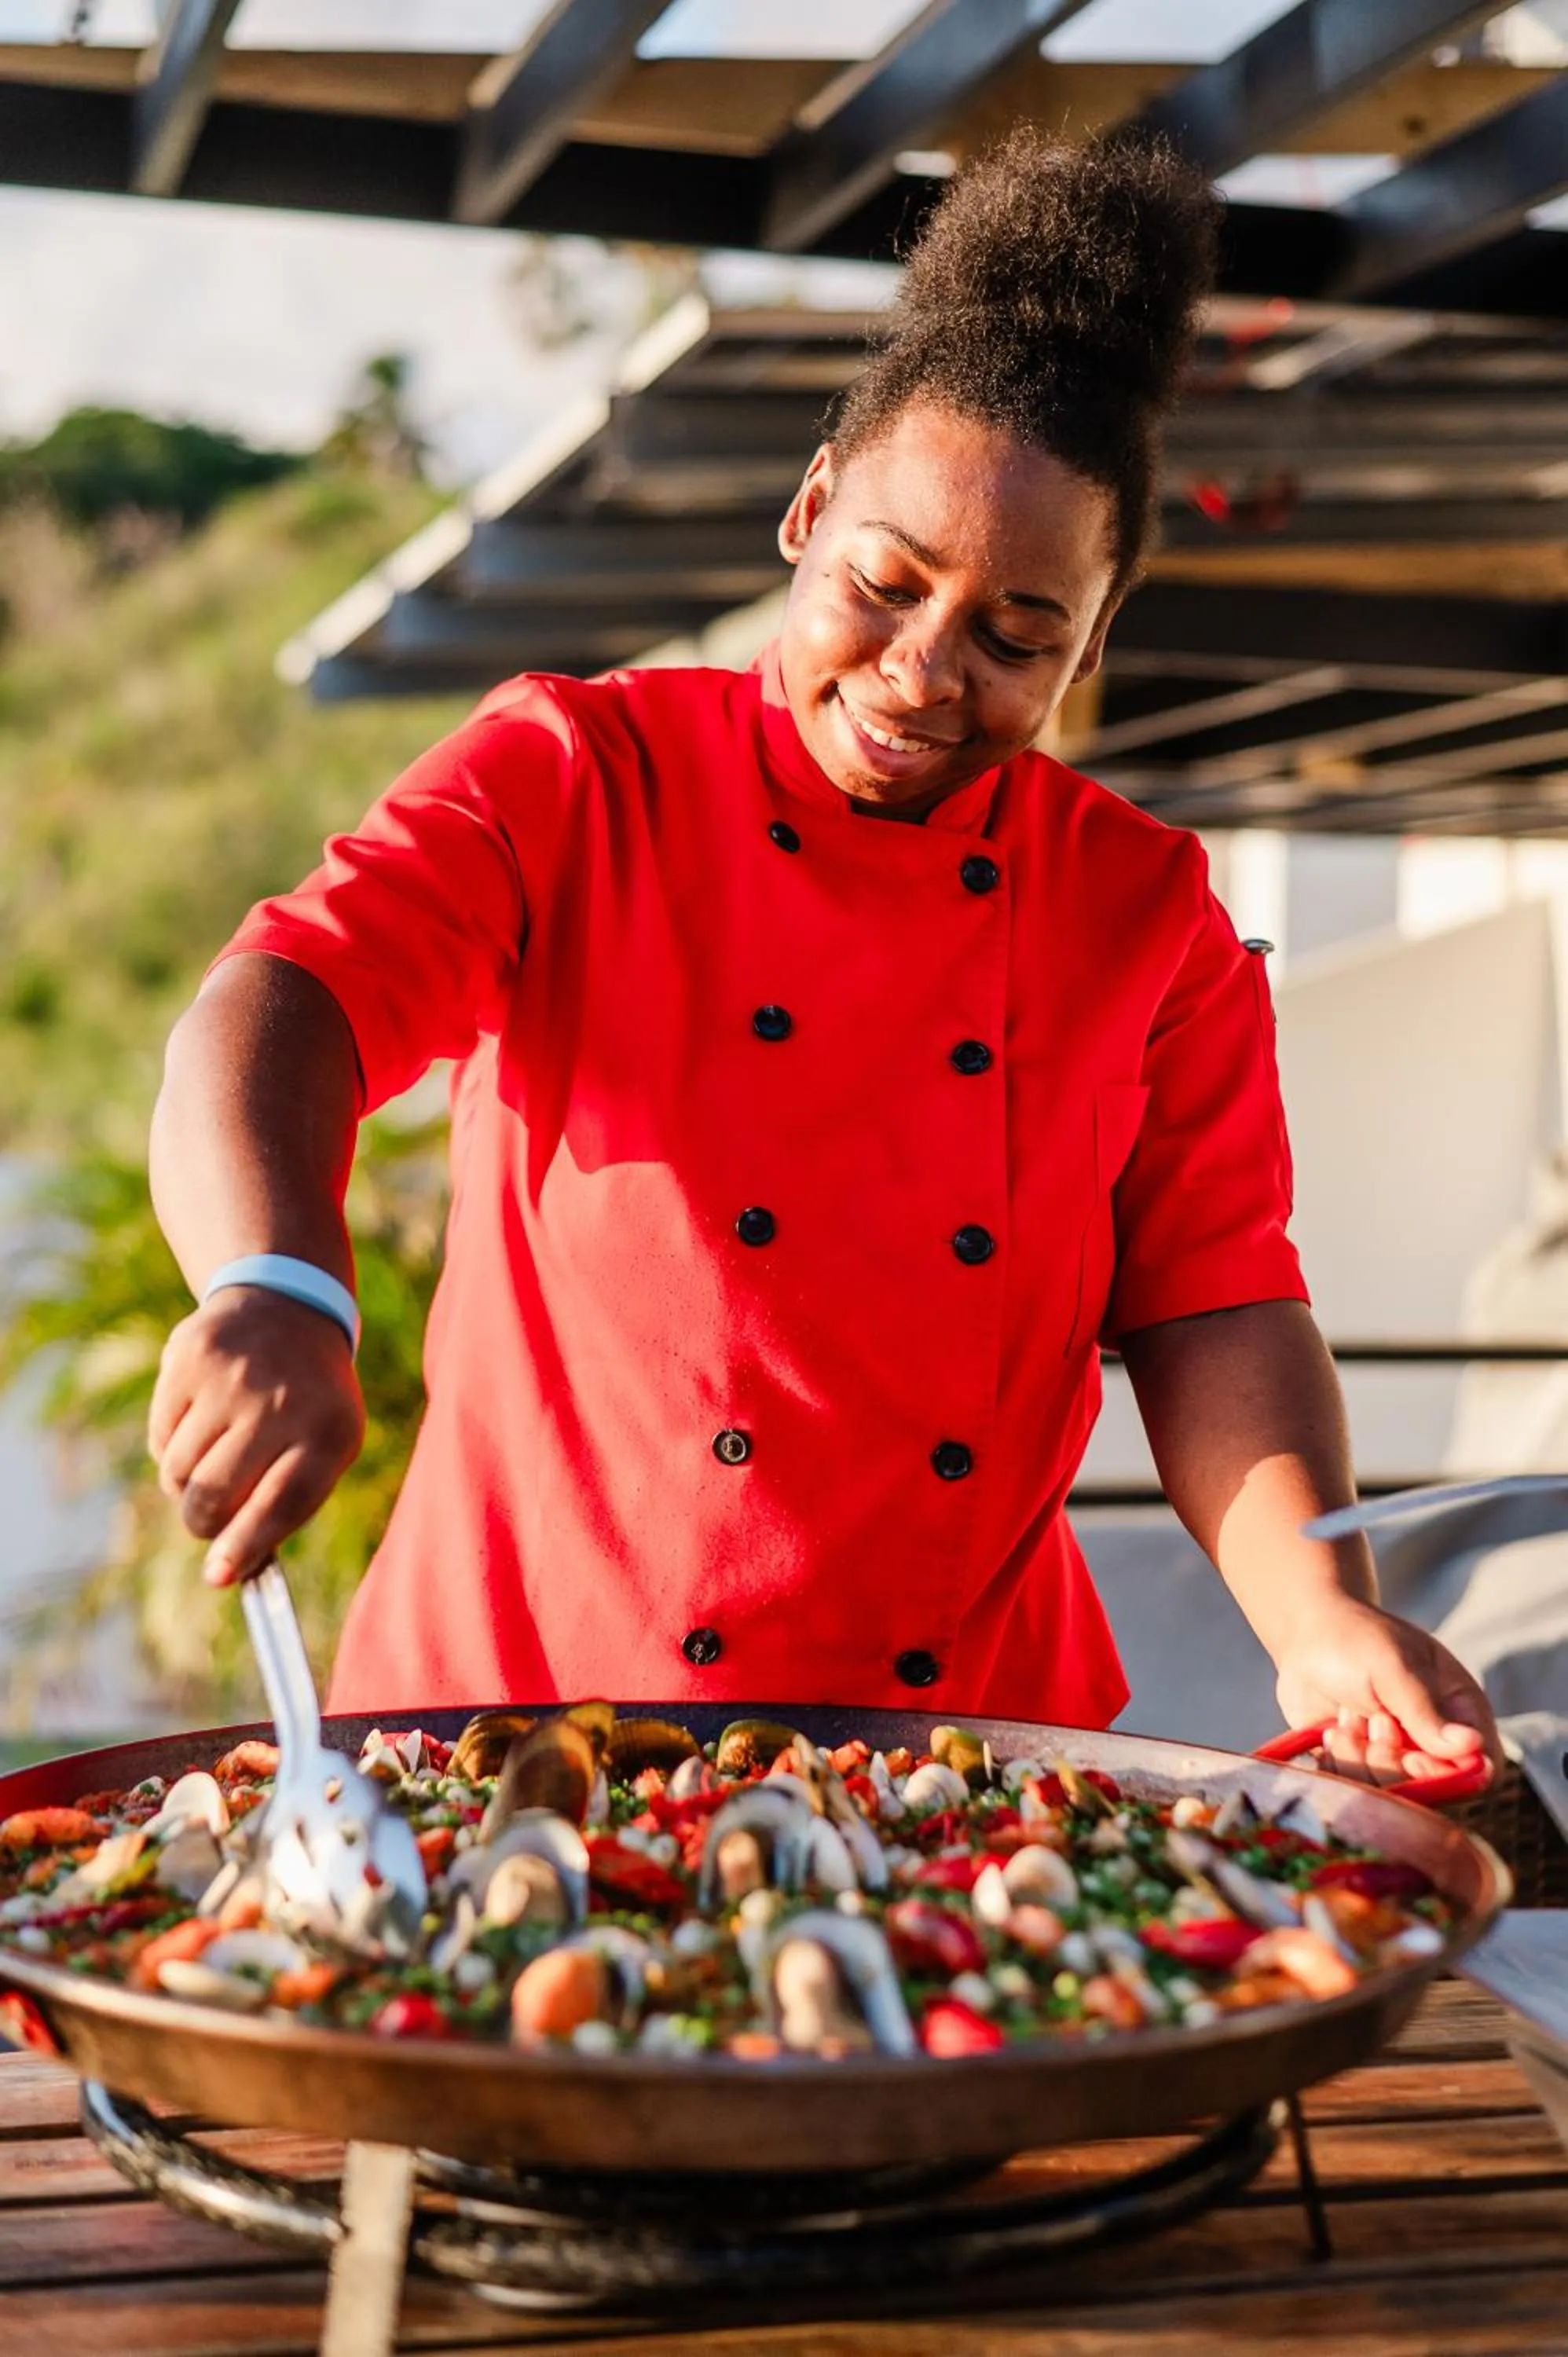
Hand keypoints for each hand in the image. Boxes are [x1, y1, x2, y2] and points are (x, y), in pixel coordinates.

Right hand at [148, 1289, 364, 1583]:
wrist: (288, 1308)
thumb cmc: (310, 1401)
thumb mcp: (325, 1444)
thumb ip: (285, 1507)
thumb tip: (227, 1573)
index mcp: (329, 1431)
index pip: (281, 1504)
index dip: (245, 1547)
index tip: (218, 1577)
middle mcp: (282, 1402)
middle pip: (216, 1496)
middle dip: (203, 1523)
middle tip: (206, 1521)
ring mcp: (232, 1378)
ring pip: (179, 1472)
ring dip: (186, 1483)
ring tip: (215, 1454)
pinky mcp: (189, 1359)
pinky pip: (160, 1438)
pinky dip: (171, 1446)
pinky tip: (201, 1419)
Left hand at [1272, 1594, 1501, 1782]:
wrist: (1304, 1634)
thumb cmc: (1357, 1639)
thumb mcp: (1394, 1668)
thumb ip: (1427, 1712)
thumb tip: (1472, 1747)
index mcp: (1460, 1712)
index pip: (1482, 1771)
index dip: (1451, 1777)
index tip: (1413, 1759)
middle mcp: (1433, 1743)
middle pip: (1432, 1792)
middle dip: (1393, 1763)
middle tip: (1375, 1720)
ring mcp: (1395, 1757)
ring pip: (1389, 1794)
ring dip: (1362, 1760)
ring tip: (1349, 1717)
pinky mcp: (1359, 1766)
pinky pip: (1355, 1790)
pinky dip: (1340, 1764)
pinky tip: (1333, 1730)